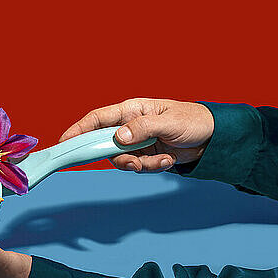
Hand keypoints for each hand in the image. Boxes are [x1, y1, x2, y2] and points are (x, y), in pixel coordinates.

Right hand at [59, 98, 214, 171]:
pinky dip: (154, 167)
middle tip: (134, 163)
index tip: (64, 142)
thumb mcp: (168, 123)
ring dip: (142, 164)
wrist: (213, 138)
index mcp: (131, 111)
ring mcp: (137, 142)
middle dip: (121, 158)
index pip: (97, 119)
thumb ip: (141, 129)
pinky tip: (169, 160)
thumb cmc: (192, 121)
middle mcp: (130, 127)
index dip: (78, 130)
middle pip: (107, 146)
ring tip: (163, 159)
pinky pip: (140, 167)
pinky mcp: (146, 155)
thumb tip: (117, 138)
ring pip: (124, 160)